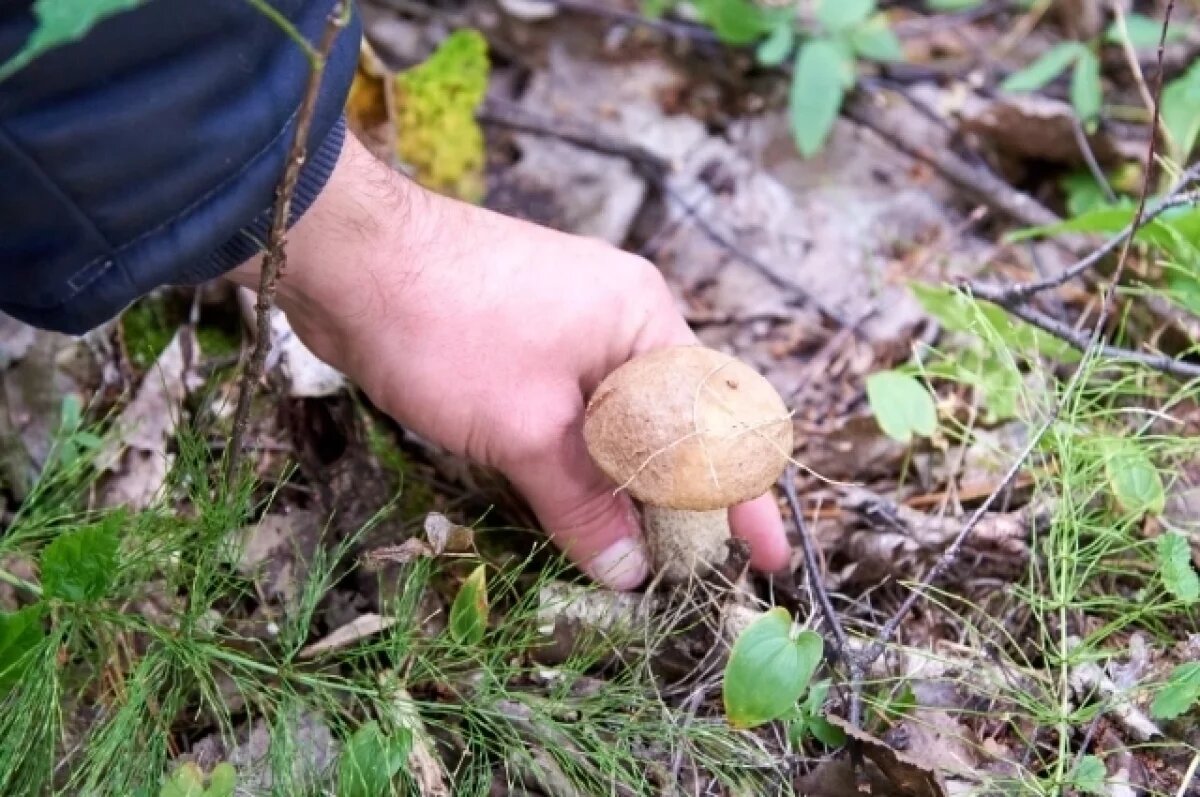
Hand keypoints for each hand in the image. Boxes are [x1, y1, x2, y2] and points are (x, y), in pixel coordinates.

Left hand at [227, 133, 789, 588]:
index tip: (765, 559)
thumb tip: (628, 570)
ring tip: (632, 546)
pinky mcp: (526, 337)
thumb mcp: (526, 430)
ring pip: (616, 419)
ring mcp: (571, 323)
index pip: (717, 420)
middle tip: (682, 566)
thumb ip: (582, 503)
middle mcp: (621, 316)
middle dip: (678, 496)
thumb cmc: (448, 330)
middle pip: (671, 422)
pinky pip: (573, 408)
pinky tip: (570, 499)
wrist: (348, 256)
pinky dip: (578, 456)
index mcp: (644, 320)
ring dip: (622, 481)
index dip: (744, 496)